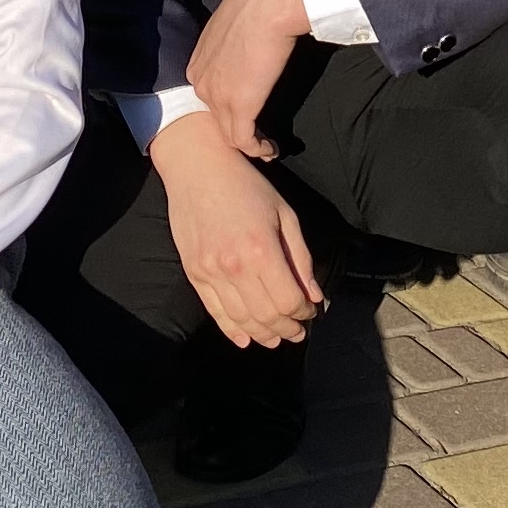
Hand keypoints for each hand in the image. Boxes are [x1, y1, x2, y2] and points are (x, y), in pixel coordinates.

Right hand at [152, 116, 325, 345]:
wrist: (198, 168)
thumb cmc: (246, 186)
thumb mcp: (285, 215)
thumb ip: (301, 258)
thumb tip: (314, 295)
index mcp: (262, 251)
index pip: (288, 301)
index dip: (304, 312)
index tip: (311, 311)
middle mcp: (234, 267)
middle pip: (266, 316)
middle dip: (287, 328)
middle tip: (299, 331)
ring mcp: (210, 273)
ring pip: (241, 320)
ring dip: (263, 334)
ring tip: (277, 338)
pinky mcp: (193, 274)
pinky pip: (214, 312)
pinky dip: (232, 330)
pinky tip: (247, 339)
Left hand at [191, 0, 311, 159]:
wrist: (270, 0)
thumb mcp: (236, 17)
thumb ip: (236, 34)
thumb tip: (249, 30)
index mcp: (200, 58)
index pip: (210, 92)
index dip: (228, 105)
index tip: (250, 108)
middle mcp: (201, 80)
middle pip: (216, 115)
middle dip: (237, 127)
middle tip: (259, 134)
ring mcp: (217, 95)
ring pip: (229, 132)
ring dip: (249, 143)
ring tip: (267, 147)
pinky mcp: (240, 106)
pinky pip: (244, 140)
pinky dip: (258, 149)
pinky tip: (272, 149)